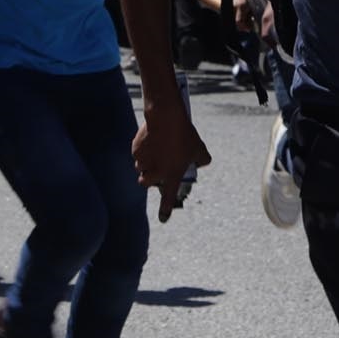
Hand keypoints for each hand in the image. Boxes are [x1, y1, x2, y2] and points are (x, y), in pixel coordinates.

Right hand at [132, 103, 211, 223]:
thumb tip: (202, 162)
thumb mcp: (199, 148)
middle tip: (157, 167)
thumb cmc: (184, 134)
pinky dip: (142, 150)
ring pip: (141, 167)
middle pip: (146, 182)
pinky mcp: (136, 150)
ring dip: (146, 163)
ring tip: (156, 149)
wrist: (166, 118)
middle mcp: (155, 172)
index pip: (167, 197)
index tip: (163, 219)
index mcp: (172, 175)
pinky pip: (137, 154)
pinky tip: (151, 140)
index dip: (165, 209)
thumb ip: (202, 159)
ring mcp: (144, 162)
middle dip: (150, 177)